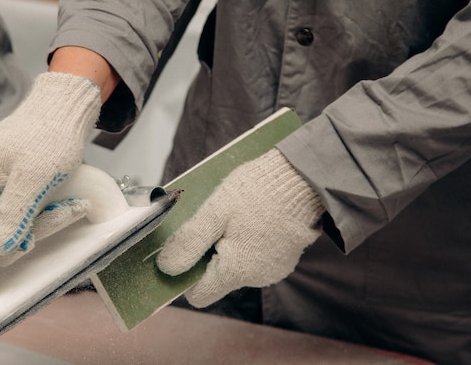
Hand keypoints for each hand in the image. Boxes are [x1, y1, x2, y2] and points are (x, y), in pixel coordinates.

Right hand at [0, 72, 100, 296]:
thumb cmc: (50, 136)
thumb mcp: (35, 176)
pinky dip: (45, 216)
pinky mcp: (13, 186)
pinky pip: (22, 213)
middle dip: (12, 241)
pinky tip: (72, 205)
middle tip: (40, 238)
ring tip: (73, 207)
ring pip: (5, 224)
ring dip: (40, 224)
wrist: (66, 108)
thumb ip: (13, 212)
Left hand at [156, 148, 324, 307]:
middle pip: (217, 278)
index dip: (186, 274)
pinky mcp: (285, 255)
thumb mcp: (215, 211)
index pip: (198, 294)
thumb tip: (167, 267)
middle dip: (208, 253)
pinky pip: (255, 255)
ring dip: (228, 243)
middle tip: (211, 221)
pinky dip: (248, 240)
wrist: (304, 175)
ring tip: (234, 214)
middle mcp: (257, 277)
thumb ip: (189, 241)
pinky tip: (251, 216)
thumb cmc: (259, 190)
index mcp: (237, 270)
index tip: (185, 247)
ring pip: (236, 264)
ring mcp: (274, 267)